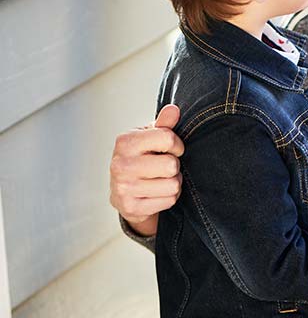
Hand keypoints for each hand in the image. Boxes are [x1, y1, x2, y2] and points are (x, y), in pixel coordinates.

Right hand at [109, 104, 184, 236]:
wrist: (123, 191)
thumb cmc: (141, 158)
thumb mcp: (149, 138)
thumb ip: (163, 124)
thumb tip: (174, 109)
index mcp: (125, 142)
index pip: (167, 138)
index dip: (176, 144)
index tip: (171, 148)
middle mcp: (121, 164)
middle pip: (172, 165)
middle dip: (174, 166)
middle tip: (163, 167)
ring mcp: (124, 188)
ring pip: (173, 185)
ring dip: (173, 183)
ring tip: (160, 179)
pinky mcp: (131, 207)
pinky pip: (169, 200)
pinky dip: (168, 197)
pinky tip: (156, 193)